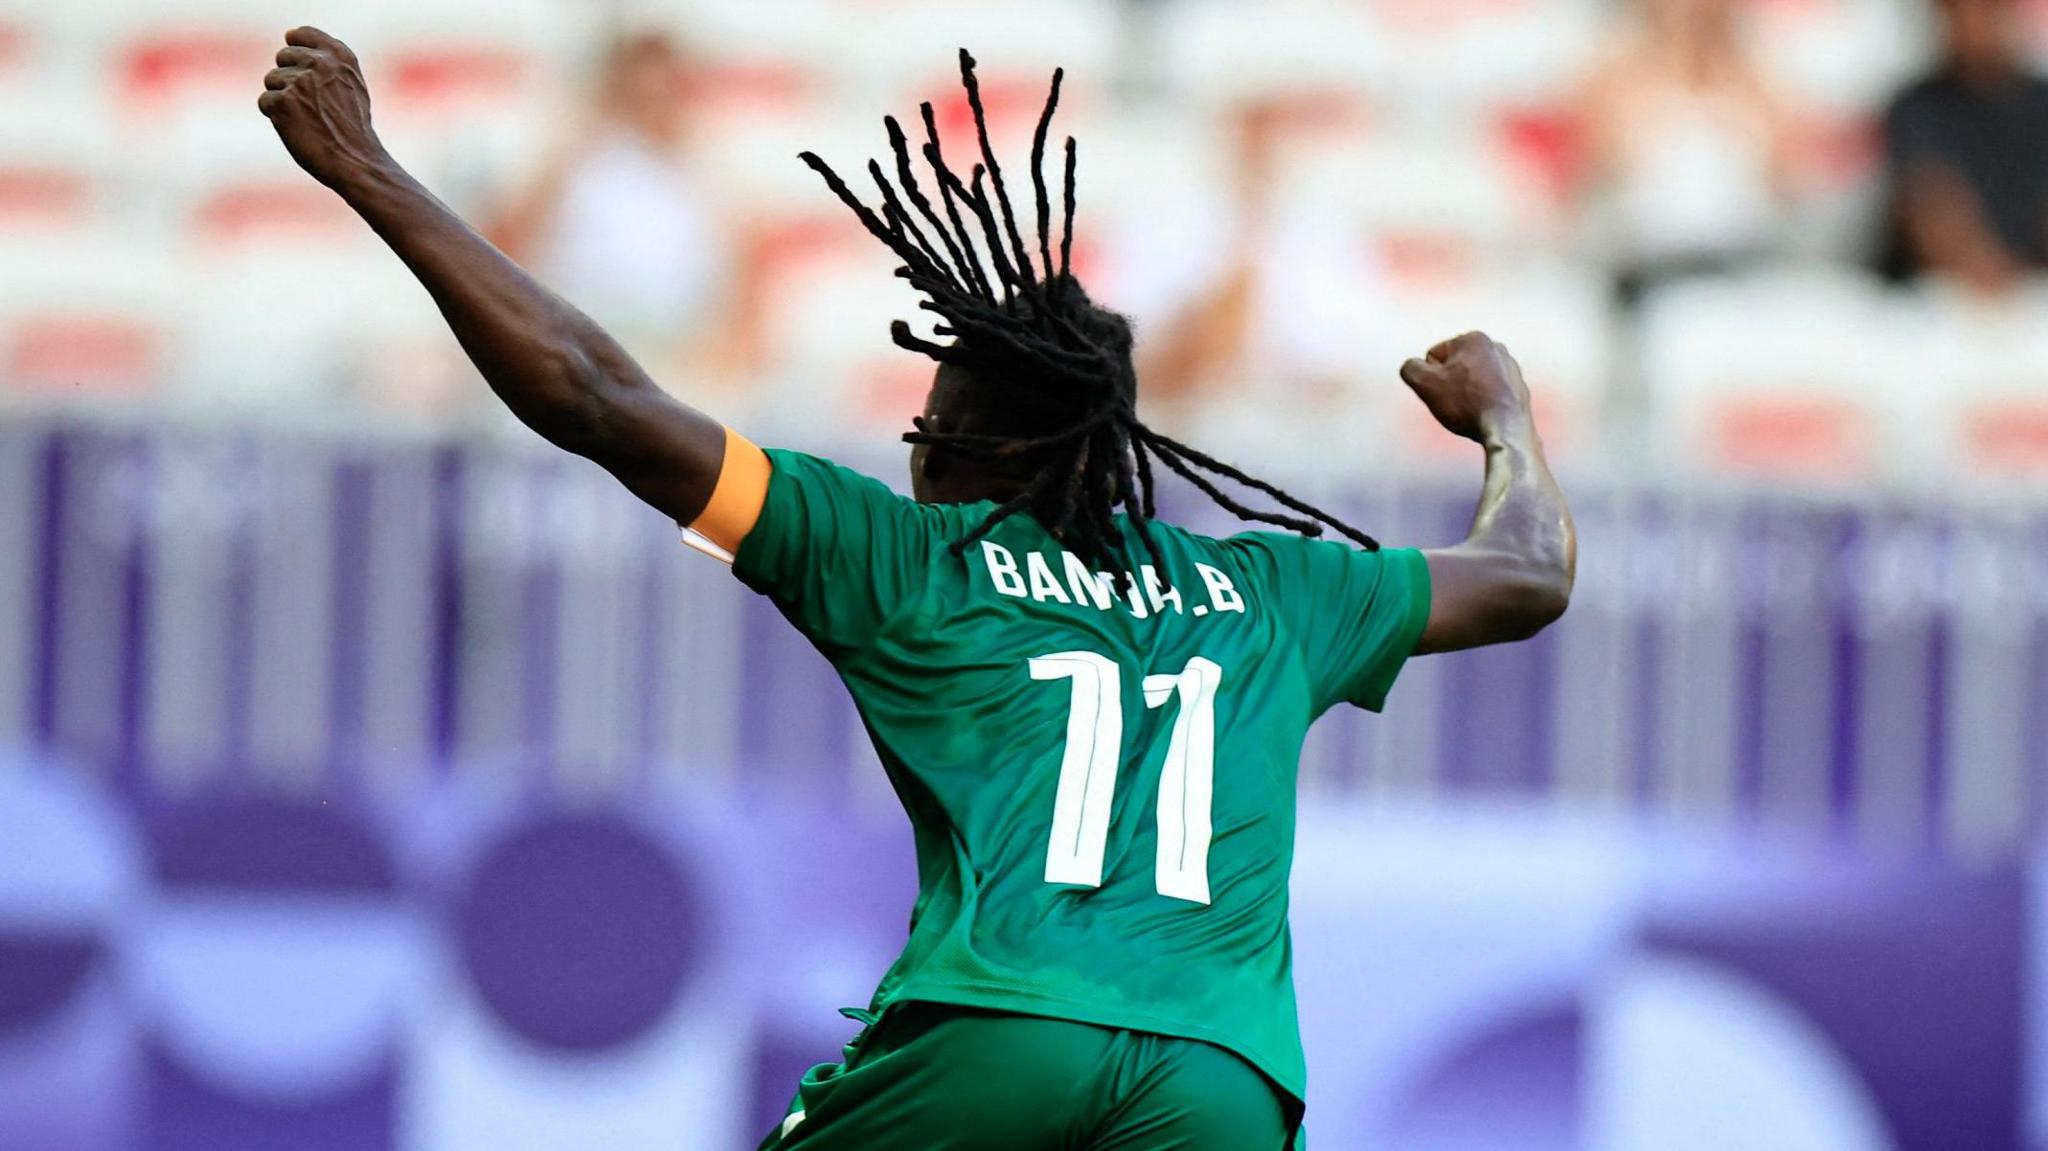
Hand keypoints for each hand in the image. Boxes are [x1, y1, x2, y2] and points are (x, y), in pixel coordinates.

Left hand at [258, 27, 386, 189]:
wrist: (356, 161)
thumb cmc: (353, 129)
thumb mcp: (352, 85)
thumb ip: (328, 62)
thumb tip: (293, 40)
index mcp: (340, 56)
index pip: (300, 34)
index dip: (296, 50)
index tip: (302, 68)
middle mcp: (320, 63)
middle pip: (282, 57)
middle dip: (289, 79)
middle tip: (313, 105)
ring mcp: (300, 81)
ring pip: (272, 80)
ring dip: (283, 100)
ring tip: (309, 119)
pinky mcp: (283, 101)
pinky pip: (265, 102)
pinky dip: (277, 118)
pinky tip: (299, 128)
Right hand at [1399, 332, 1531, 443]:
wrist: (1506, 429)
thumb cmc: (1467, 405)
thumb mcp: (1424, 385)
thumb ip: (1410, 368)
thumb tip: (1413, 366)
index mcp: (1473, 338)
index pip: (1433, 357)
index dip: (1431, 379)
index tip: (1445, 392)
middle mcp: (1495, 347)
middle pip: (1454, 367)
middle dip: (1450, 384)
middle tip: (1457, 403)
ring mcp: (1510, 367)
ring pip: (1471, 380)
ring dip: (1466, 393)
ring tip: (1471, 409)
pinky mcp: (1518, 386)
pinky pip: (1489, 392)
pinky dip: (1483, 402)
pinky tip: (1485, 414)